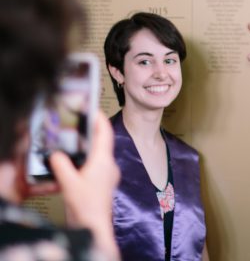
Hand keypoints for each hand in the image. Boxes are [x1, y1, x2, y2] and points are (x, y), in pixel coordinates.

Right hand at [49, 111, 119, 258]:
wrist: (95, 226)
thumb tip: (56, 155)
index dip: (100, 119)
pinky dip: (90, 158)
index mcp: (103, 161)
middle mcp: (109, 165)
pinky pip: (99, 164)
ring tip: (79, 139)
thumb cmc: (86, 206)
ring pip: (101, 153)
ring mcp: (109, 174)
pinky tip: (79, 162)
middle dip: (94, 130)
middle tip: (83, 121)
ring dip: (92, 145)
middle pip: (104, 141)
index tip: (94, 108)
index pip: (105, 133)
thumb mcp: (68, 183)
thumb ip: (61, 165)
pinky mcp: (105, 182)